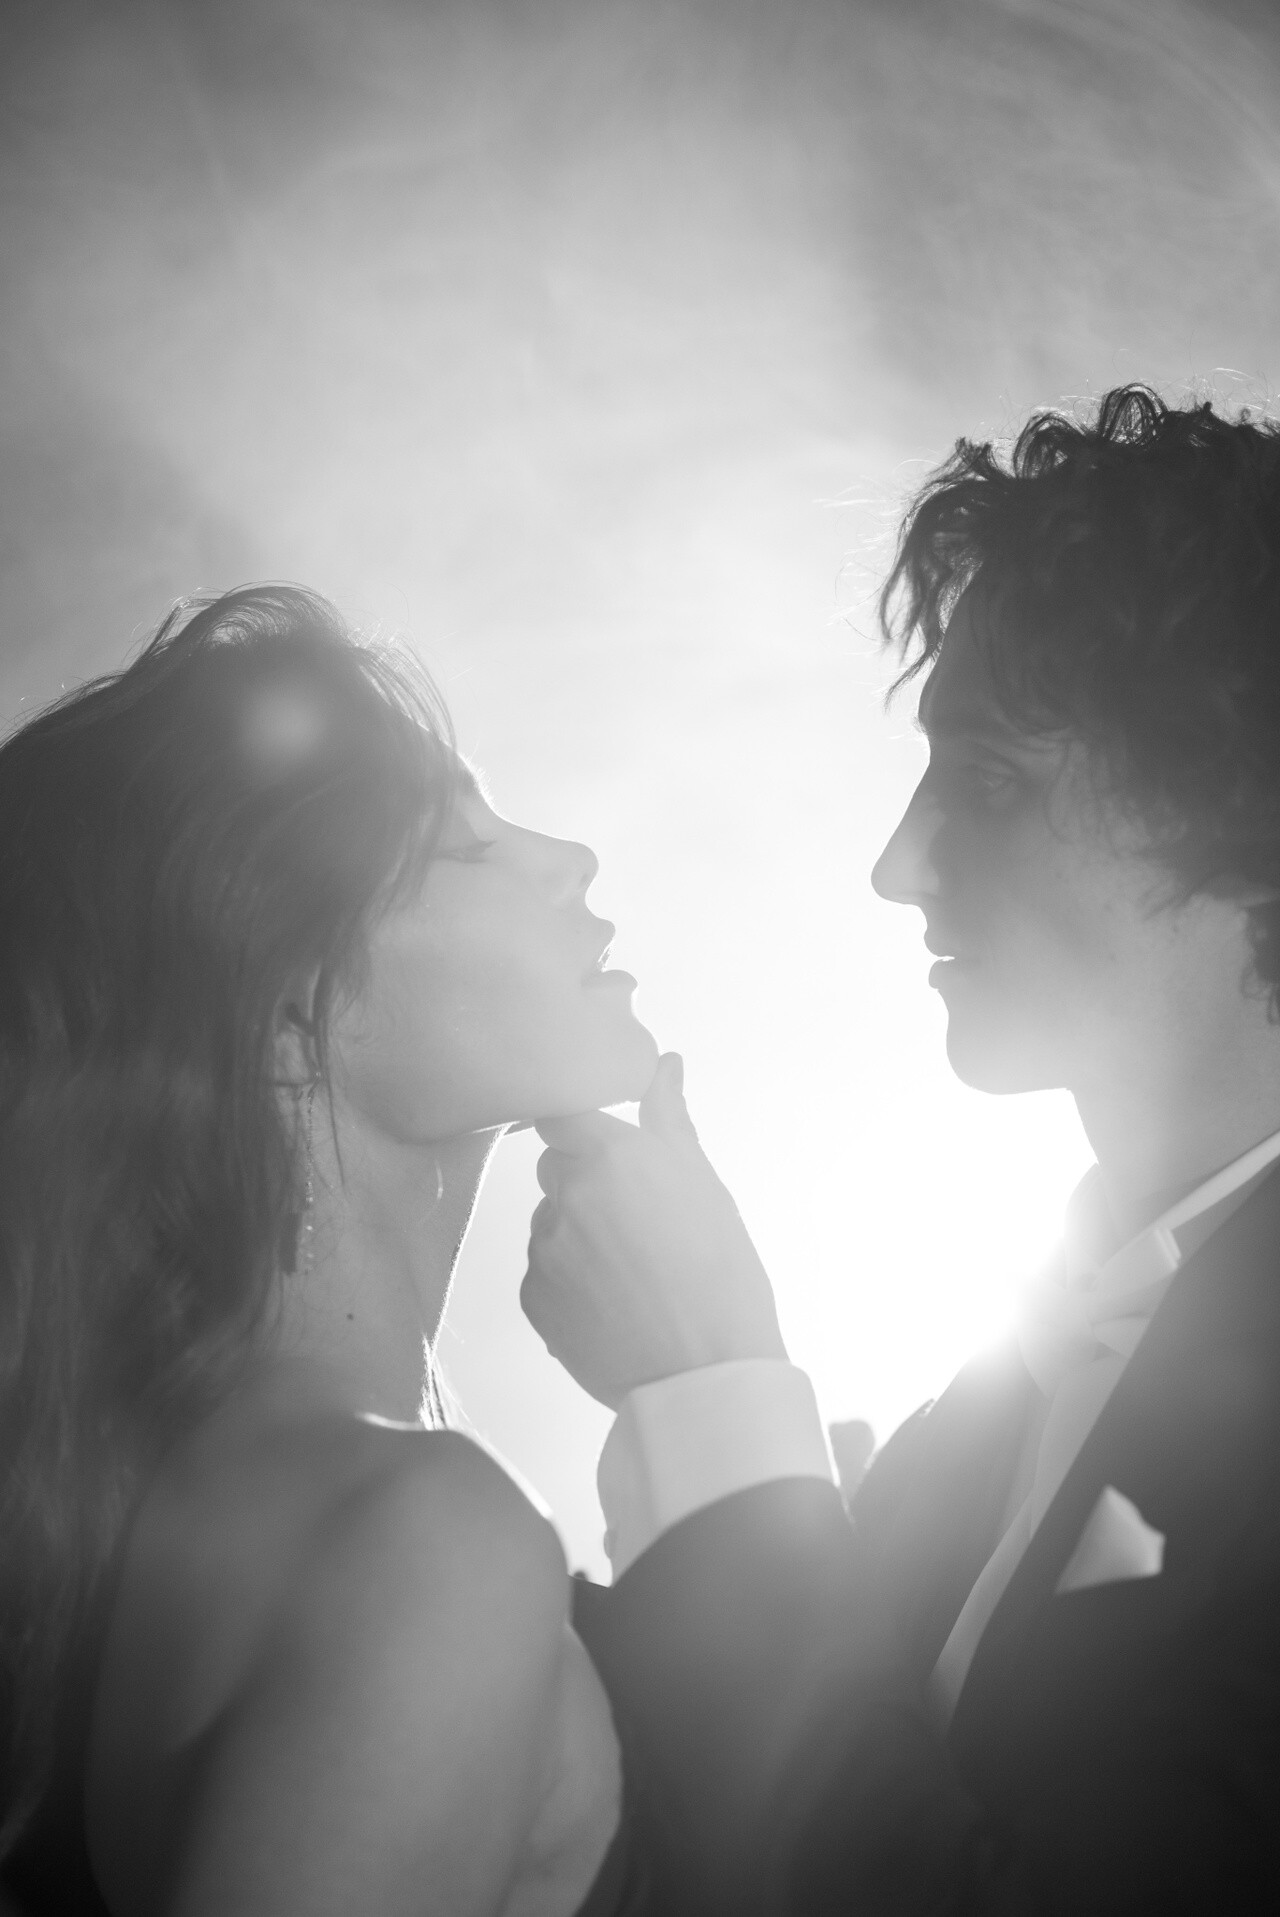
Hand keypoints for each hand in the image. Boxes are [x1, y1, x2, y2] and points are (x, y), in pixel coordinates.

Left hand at [520, 1054, 786, 1408]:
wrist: (705, 1374)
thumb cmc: (722, 1274)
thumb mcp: (705, 1186)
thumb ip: (670, 1121)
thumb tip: (665, 1065)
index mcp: (610, 1156)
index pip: (561, 1115)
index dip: (579, 1129)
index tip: (604, 1148)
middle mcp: (565, 1195)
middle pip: (555, 1170)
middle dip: (586, 1185)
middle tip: (638, 1224)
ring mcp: (543, 1249)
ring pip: (549, 1224)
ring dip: (576, 1237)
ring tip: (631, 1275)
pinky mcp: (531, 1298)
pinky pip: (541, 1274)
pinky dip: (567, 1284)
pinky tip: (612, 1305)